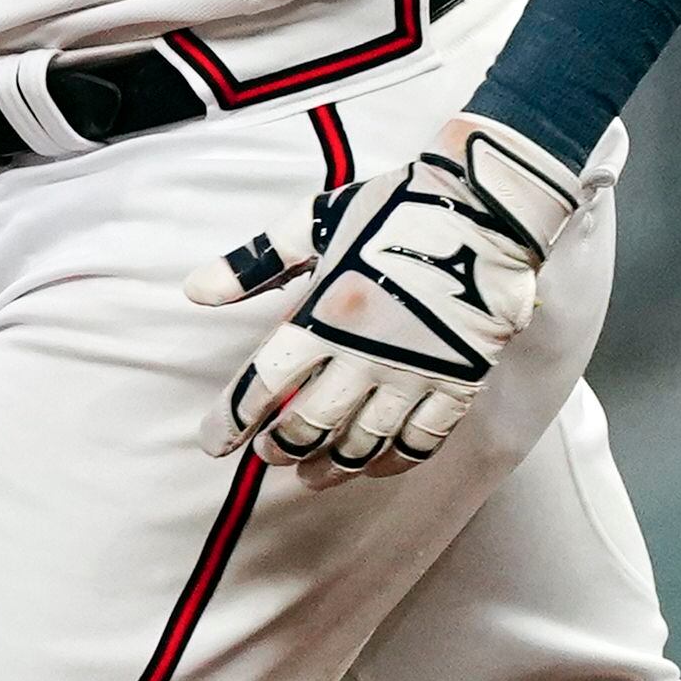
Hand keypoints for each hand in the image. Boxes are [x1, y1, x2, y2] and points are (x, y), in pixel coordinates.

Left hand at [189, 115, 591, 477]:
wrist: (485, 206)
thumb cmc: (396, 208)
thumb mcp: (315, 220)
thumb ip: (255, 261)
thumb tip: (195, 290)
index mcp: (325, 315)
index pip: (264, 385)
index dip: (232, 420)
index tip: (213, 445)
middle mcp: (365, 355)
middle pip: (309, 425)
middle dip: (279, 447)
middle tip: (267, 453)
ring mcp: (415, 374)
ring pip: (362, 443)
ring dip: (329, 466)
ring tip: (310, 474)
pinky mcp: (458, 382)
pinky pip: (421, 441)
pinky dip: (391, 462)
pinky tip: (372, 466)